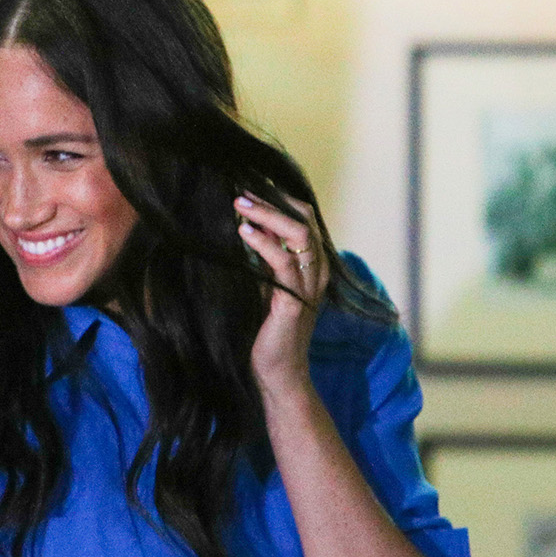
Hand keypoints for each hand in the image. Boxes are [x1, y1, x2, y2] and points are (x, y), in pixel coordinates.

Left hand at [235, 192, 328, 393]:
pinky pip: (285, 263)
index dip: (279, 197)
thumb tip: (248, 223)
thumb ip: (264, 256)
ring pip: (300, 234)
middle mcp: (316, 271)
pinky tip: (244, 232)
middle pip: (306, 218)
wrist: (276, 373)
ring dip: (268, 215)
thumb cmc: (265, 329)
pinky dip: (264, 243)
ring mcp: (309, 286)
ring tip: (239, 204)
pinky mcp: (295, 302)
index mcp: (311, 264)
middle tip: (241, 189)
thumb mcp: (264, 283)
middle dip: (274, 199)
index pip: (304, 217)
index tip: (249, 183)